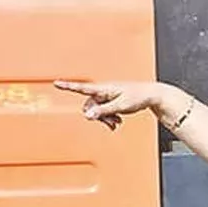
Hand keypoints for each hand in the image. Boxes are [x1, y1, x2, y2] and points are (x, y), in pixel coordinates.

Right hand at [53, 80, 170, 130]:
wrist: (150, 95)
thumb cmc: (138, 97)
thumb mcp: (120, 107)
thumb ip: (103, 112)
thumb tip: (88, 116)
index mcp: (104, 88)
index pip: (82, 88)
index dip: (68, 86)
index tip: (56, 83)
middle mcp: (104, 91)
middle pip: (90, 105)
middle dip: (97, 116)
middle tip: (111, 123)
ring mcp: (107, 96)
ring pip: (97, 110)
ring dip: (104, 119)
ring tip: (116, 123)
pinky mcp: (111, 100)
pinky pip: (103, 111)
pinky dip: (108, 117)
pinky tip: (117, 120)